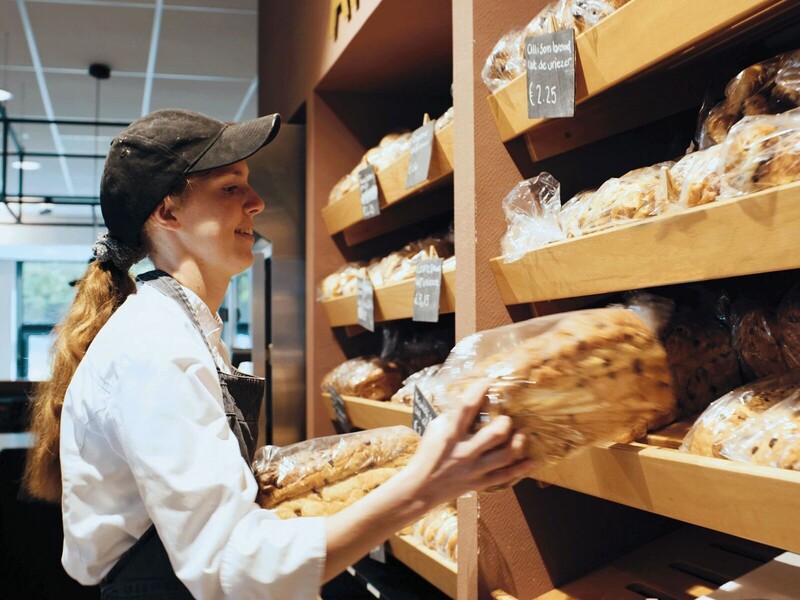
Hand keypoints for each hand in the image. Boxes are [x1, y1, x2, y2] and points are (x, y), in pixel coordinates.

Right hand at [403, 380, 535, 506]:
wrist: (420, 488)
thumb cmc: (428, 454)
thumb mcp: (435, 429)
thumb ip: (453, 416)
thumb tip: (472, 400)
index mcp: (450, 434)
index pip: (466, 407)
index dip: (479, 390)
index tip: (489, 380)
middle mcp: (464, 451)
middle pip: (494, 435)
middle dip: (505, 423)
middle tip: (507, 418)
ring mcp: (474, 469)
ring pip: (505, 456)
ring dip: (518, 442)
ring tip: (524, 432)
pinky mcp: (480, 482)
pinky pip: (506, 476)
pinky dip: (522, 468)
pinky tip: (533, 460)